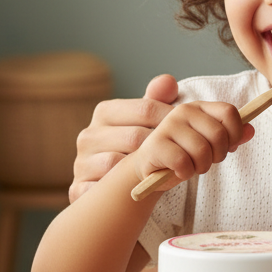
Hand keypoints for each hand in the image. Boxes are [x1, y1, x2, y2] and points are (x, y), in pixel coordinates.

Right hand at [70, 74, 178, 202]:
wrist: (111, 185)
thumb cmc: (133, 146)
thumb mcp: (145, 121)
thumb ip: (157, 99)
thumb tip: (169, 81)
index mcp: (105, 111)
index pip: (145, 109)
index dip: (172, 119)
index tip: (192, 130)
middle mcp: (89, 135)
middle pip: (135, 137)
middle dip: (164, 147)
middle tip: (189, 156)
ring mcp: (82, 162)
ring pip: (119, 164)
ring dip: (145, 171)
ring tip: (170, 173)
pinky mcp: (79, 188)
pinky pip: (103, 189)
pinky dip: (121, 190)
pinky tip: (140, 189)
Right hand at [133, 100, 247, 190]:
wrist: (152, 170)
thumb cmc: (184, 154)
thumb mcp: (210, 145)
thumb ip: (231, 136)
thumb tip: (251, 130)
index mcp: (199, 107)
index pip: (229, 112)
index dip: (235, 134)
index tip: (228, 147)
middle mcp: (183, 111)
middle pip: (219, 134)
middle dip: (217, 156)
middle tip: (205, 161)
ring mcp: (167, 126)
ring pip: (202, 151)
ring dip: (201, 167)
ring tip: (191, 166)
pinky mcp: (155, 145)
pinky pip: (184, 163)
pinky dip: (185, 173)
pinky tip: (178, 171)